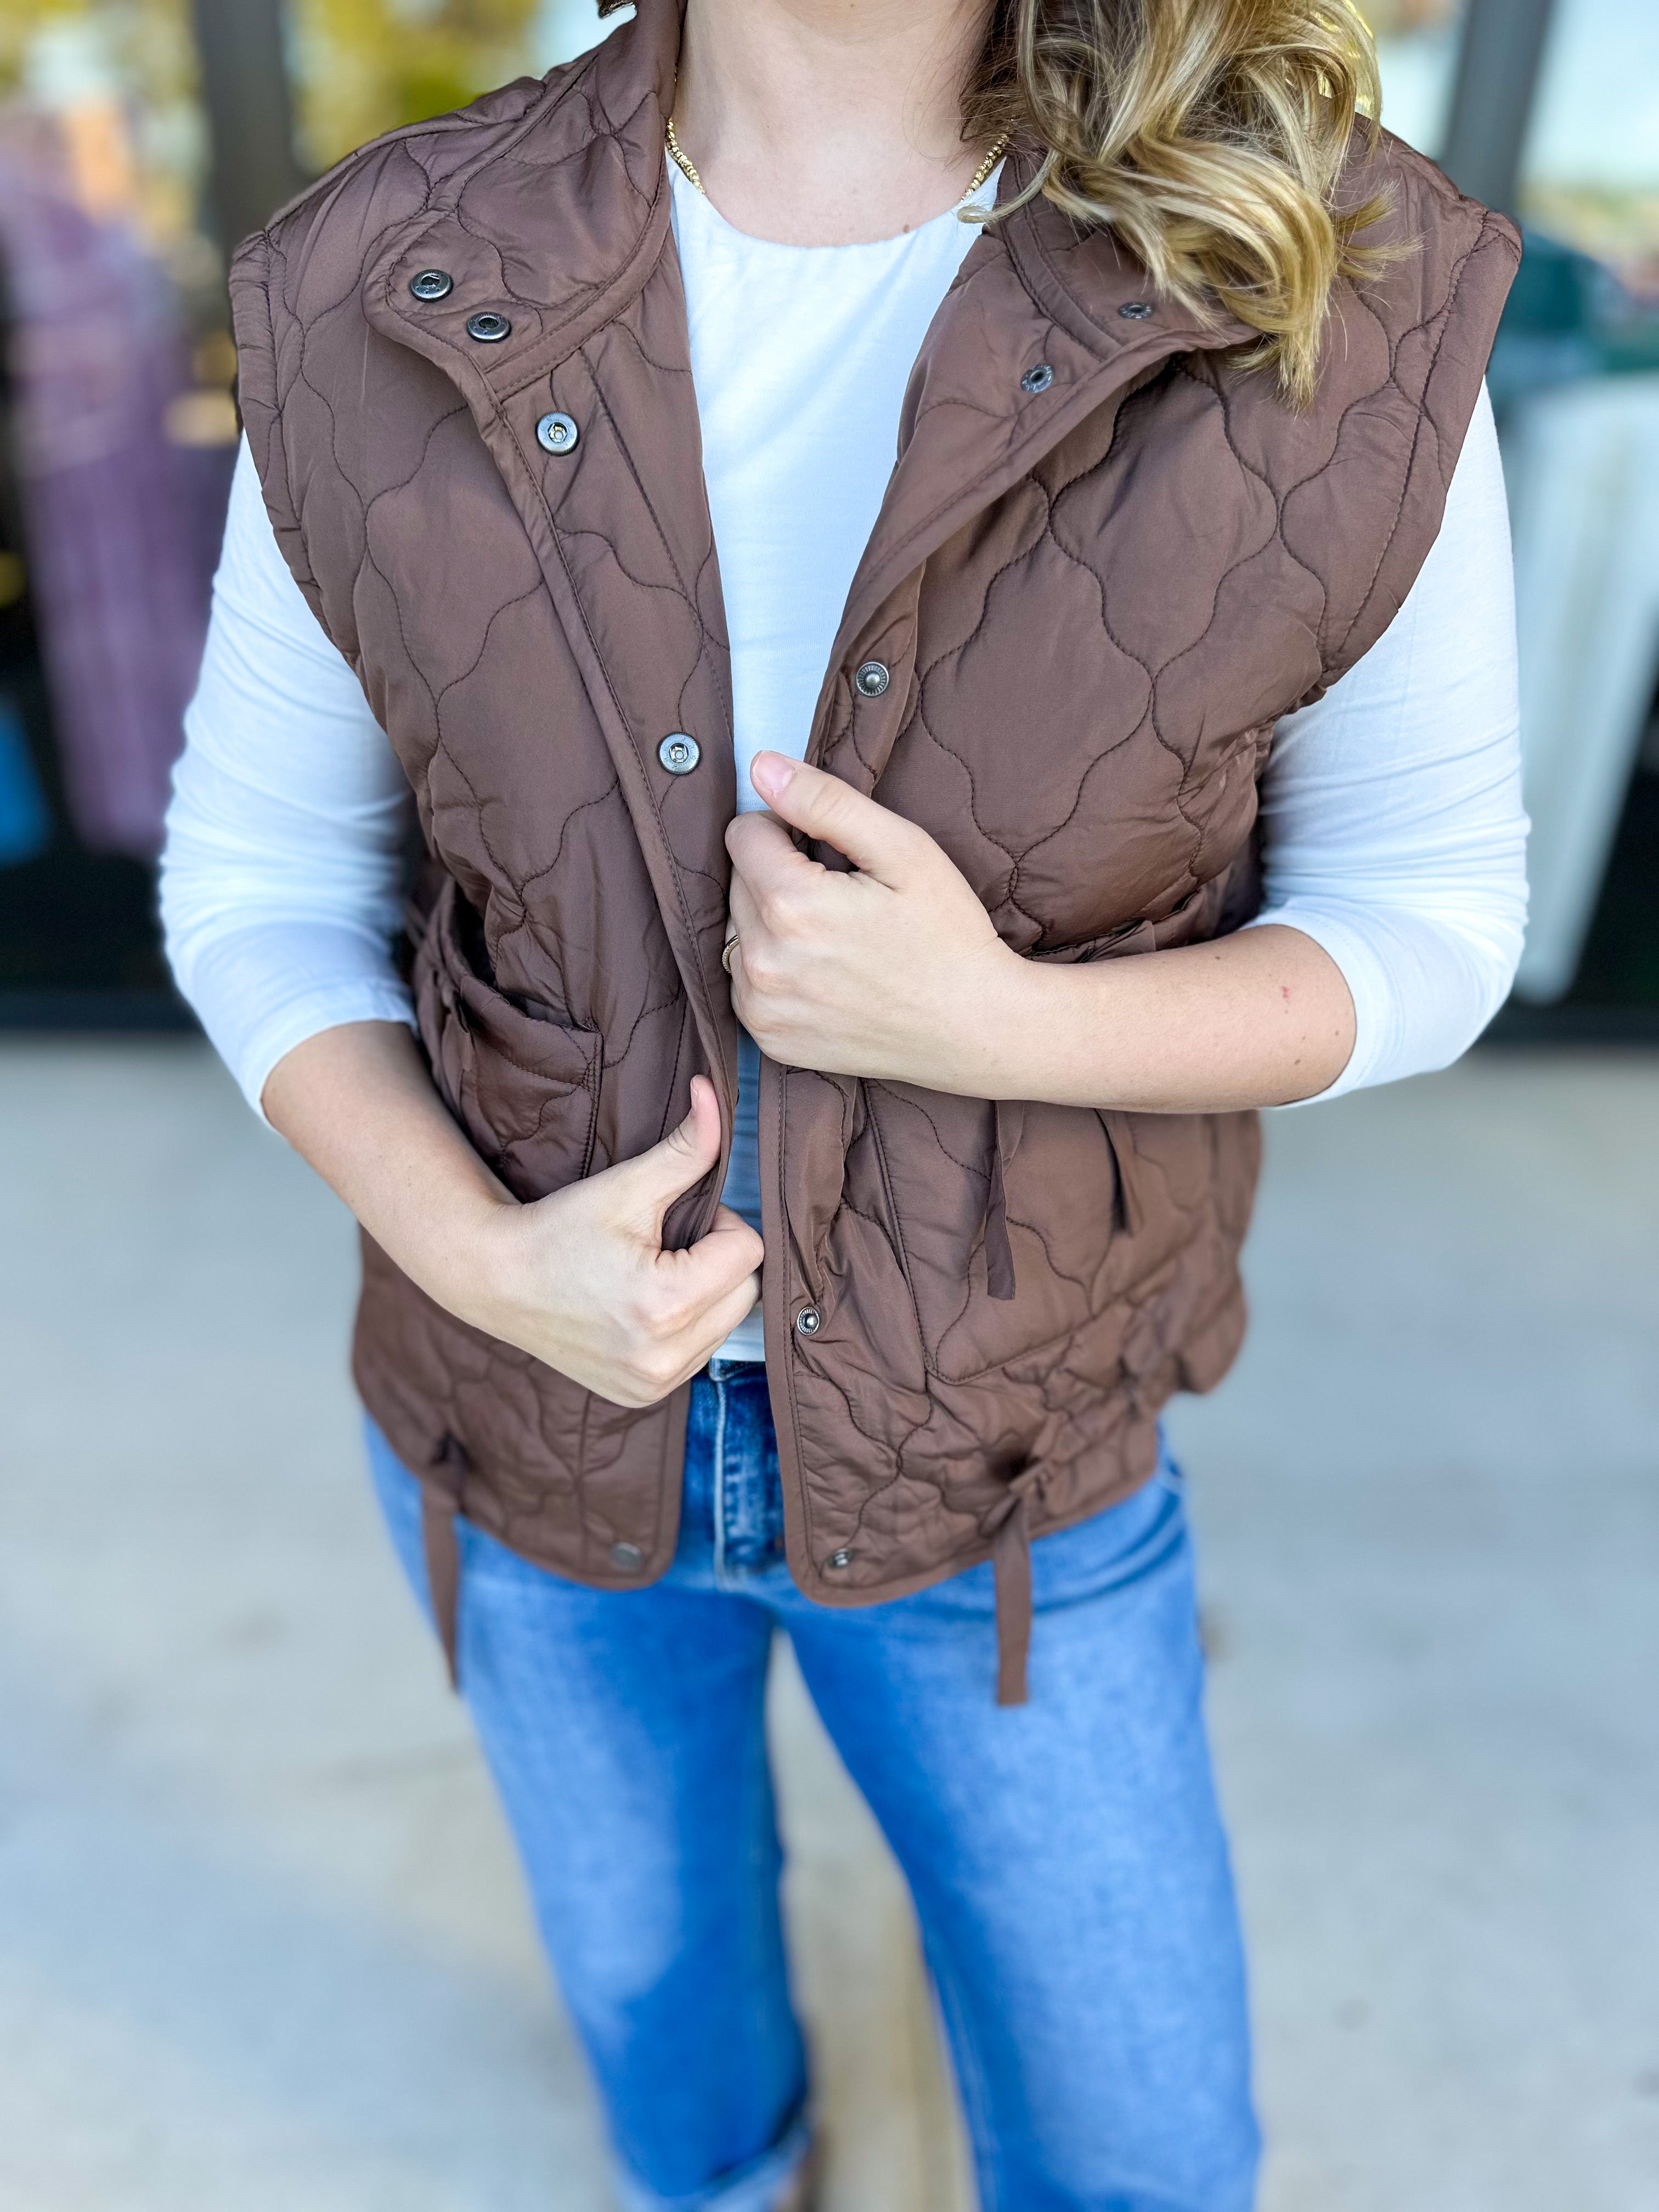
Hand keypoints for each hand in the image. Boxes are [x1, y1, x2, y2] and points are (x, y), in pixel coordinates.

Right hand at [265, 1025, 761, 1411]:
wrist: (496, 1281)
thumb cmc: (558, 1228)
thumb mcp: (624, 1186)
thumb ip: (685, 1147)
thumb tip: (718, 1093)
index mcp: (664, 1303)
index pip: (748, 1249)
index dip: (716, 1224)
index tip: (670, 1221)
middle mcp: (662, 1356)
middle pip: (747, 1291)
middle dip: (717, 1261)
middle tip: (661, 1246)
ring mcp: (652, 1384)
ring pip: (729, 1323)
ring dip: (706, 1295)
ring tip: (650, 1276)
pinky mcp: (643, 1396)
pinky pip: (701, 1352)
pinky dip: (687, 1327)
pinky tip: (642, 1309)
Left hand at [724, 752, 1023, 1093]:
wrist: (975, 1029)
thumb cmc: (948, 935)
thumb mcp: (904, 850)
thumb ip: (826, 802)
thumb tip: (761, 767)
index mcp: (791, 904)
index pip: (743, 834)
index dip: (786, 831)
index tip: (828, 853)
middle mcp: (764, 961)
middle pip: (737, 882)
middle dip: (778, 877)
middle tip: (842, 899)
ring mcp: (762, 1007)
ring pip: (737, 932)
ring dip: (770, 924)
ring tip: (835, 938)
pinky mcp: (769, 1038)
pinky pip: (745, 982)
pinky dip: (773, 971)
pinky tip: (824, 974)